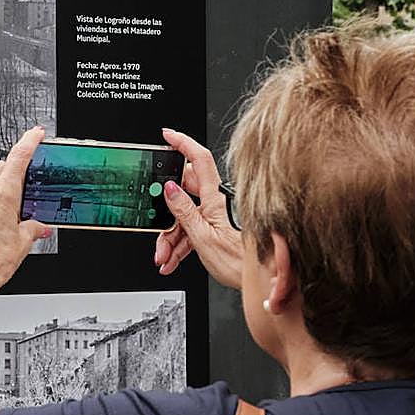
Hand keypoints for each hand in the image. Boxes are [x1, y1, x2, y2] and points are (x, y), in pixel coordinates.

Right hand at [153, 128, 243, 289]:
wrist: (260, 279)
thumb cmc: (240, 261)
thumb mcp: (202, 236)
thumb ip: (183, 211)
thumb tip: (169, 189)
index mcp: (215, 197)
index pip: (198, 159)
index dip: (183, 142)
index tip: (167, 135)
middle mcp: (216, 201)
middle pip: (183, 192)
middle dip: (164, 211)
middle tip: (154, 224)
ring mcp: (216, 214)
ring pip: (184, 215)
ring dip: (170, 237)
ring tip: (164, 256)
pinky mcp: (216, 227)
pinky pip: (192, 229)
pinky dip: (180, 244)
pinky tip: (172, 259)